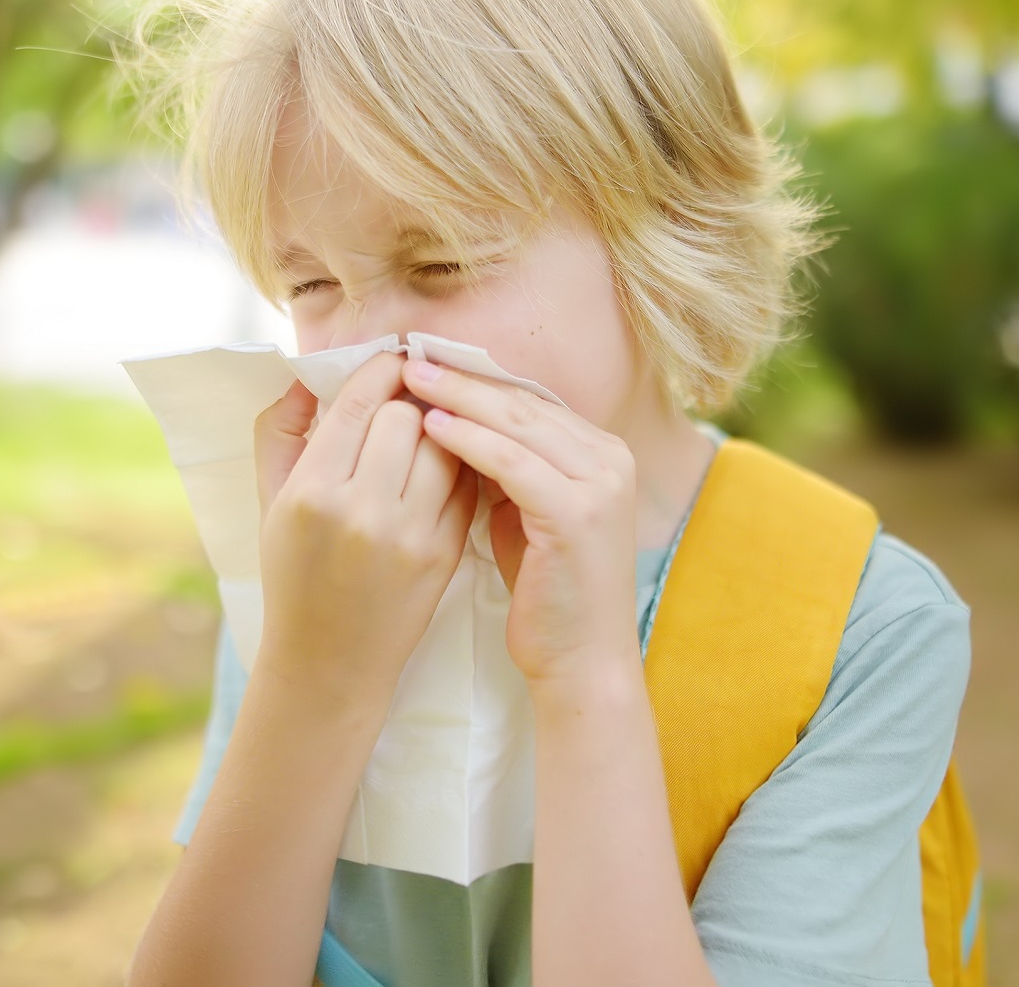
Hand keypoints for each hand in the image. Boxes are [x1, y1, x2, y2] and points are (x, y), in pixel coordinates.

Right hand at [251, 351, 480, 710]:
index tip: (390, 361)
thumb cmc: (293, 573)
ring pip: (443, 446)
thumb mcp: (269, 500)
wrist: (330, 660)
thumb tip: (308, 374)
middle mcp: (361, 511)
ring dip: (435, 432)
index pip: (360, 403)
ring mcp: (408, 535)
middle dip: (406, 402)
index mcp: (311, 492)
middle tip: (404, 401)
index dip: (381, 370)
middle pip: (405, 417)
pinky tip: (440, 470)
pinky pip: (464, 483)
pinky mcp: (444, 554)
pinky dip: (457, 466)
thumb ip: (281, 430)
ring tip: (422, 435)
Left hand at [399, 359, 639, 689]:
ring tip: (409, 380)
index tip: (425, 360)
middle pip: (523, 400)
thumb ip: (505, 468)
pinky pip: (513, 462)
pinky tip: (429, 427)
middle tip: (409, 356)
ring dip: (458, 397)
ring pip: (518, 422)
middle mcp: (609, 458)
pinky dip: (469, 440)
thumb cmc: (545, 593)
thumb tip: (450, 421)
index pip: (530, 399)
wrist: (582, 662)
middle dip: (463, 376)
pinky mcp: (578, 514)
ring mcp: (600, 484)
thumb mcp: (526, 514)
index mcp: (600, 452)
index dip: (476, 377)